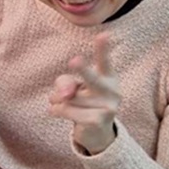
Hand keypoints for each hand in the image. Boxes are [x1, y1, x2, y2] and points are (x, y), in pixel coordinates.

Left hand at [48, 33, 120, 154]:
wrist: (96, 134)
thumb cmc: (83, 102)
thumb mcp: (73, 87)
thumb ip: (66, 83)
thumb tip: (65, 94)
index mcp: (109, 78)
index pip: (105, 62)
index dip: (103, 48)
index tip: (104, 35)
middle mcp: (112, 92)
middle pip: (92, 79)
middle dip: (82, 70)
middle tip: (74, 60)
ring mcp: (108, 108)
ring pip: (69, 97)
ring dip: (57, 100)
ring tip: (63, 103)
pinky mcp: (98, 121)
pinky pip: (66, 110)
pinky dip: (56, 110)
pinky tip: (58, 112)